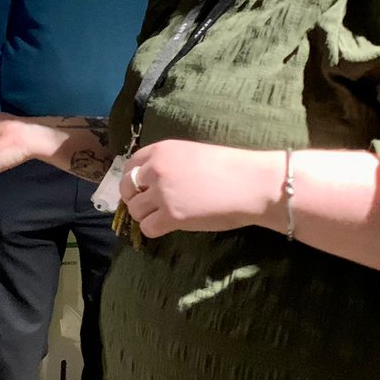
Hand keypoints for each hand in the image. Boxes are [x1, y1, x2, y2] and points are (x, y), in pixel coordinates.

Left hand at [119, 140, 282, 237]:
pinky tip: (168, 227)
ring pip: (135, 210)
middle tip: (149, 206)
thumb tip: (152, 181)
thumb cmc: (231, 167)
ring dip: (145, 215)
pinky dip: (154, 230)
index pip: (130, 165)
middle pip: (127, 188)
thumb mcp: (193, 154)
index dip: (132, 179)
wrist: (252, 184)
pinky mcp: (171, 217)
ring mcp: (161, 194)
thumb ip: (170, 164)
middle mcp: (156, 169)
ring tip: (163, 216)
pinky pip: (147, 228)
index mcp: (162, 150)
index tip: (140, 188)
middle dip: (134, 198)